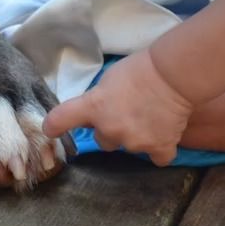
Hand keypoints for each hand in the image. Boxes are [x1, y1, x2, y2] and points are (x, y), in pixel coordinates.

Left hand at [42, 48, 194, 165]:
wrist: (174, 76)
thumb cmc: (141, 67)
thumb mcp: (109, 79)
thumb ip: (100, 98)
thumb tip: (100, 108)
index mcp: (94, 107)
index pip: (62, 119)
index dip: (53, 126)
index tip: (50, 130)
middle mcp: (110, 129)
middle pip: (102, 139)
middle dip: (112, 129)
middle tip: (129, 112)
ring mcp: (134, 142)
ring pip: (129, 146)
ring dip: (136, 136)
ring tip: (152, 115)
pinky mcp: (158, 148)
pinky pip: (156, 157)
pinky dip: (159, 149)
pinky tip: (165, 134)